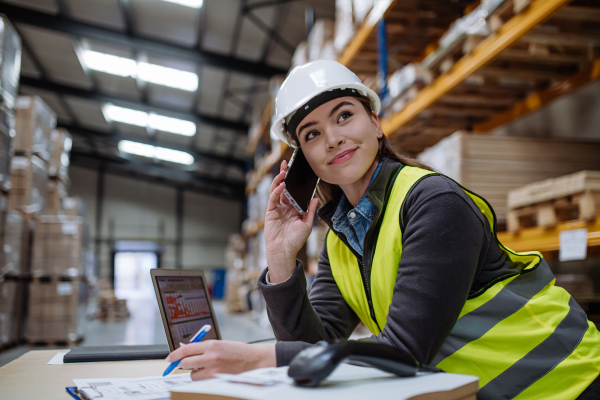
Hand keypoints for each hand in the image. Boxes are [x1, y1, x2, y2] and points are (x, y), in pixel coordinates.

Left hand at [167, 340, 275, 379]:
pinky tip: (212, 373)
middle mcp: (210, 356)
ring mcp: (213, 369)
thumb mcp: (220, 344)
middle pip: (185, 362)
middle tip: (188, 363)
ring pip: (192, 374)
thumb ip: (203, 347)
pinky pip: (201, 381)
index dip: (175, 354)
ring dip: (195, 372)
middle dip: (184, 363)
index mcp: (212, 344)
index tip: (169, 358)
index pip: (186, 349)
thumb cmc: (238, 352)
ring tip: (206, 368)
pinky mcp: (216, 379)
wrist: (255, 361)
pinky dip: (202, 378)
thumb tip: (185, 350)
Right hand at [264, 160, 318, 282]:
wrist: (284, 251)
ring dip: (280, 179)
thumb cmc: (295, 240)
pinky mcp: (270, 211)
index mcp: (295, 209)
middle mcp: (285, 206)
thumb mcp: (307, 225)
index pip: (296, 192)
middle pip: (285, 187)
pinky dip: (277, 190)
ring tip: (284, 170)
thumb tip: (316, 198)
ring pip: (277, 190)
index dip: (297, 182)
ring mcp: (277, 208)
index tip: (300, 172)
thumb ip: (311, 211)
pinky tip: (282, 184)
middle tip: (287, 164)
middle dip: (286, 176)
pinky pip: (273, 198)